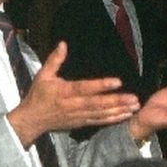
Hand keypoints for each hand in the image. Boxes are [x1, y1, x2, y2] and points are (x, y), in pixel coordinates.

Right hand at [8, 42, 140, 147]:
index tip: (117, 82)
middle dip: (117, 101)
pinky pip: (99, 121)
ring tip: (134, 107)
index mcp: (64, 92)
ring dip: (119, 111)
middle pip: (97, 103)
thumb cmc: (38, 95)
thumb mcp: (43, 75)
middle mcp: (73, 105)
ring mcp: (78, 116)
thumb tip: (63, 43)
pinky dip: (112, 119)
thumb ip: (55, 60)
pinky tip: (125, 116)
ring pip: (101, 114)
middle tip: (134, 99)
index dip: (101, 85)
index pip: (85, 88)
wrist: (32, 120)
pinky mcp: (81, 123)